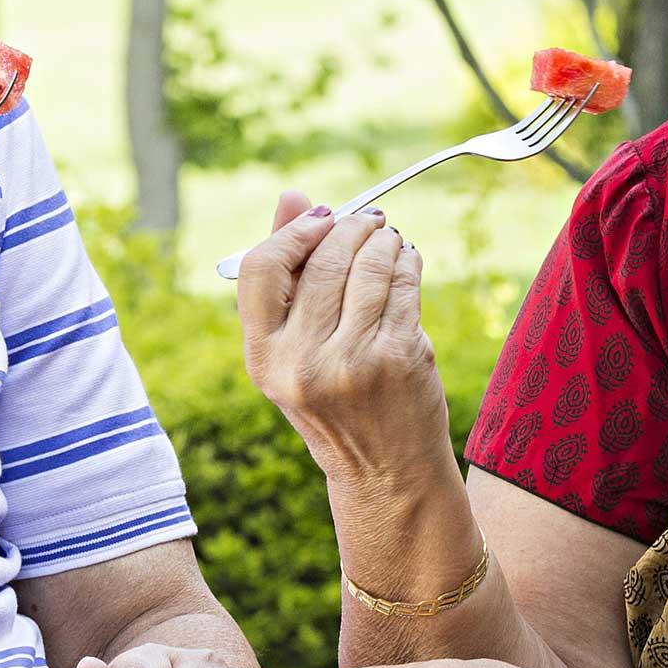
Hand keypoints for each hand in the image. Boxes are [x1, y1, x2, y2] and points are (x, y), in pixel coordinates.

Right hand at [236, 193, 454, 483]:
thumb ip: (288, 275)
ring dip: (383, 240)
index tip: (321, 217)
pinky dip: (407, 262)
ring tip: (388, 240)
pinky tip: (406, 262)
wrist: (385, 471)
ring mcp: (352, 361)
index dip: (293, 231)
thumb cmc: (336, 402)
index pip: (261, 267)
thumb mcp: (294, 350)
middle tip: (367, 220)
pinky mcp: (398, 358)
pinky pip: (403, 286)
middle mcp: (301, 362)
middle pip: (322, 261)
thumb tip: (293, 196)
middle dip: (350, 228)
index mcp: (262, 358)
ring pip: (368, 267)